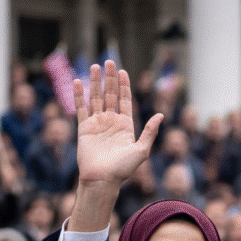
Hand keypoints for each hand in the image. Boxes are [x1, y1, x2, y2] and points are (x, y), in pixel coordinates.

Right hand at [74, 61, 161, 187]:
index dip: (124, 85)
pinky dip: (79, 95)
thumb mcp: (141, 150)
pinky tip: (78, 82)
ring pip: (96, 97)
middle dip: (110, 78)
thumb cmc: (123, 168)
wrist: (102, 179)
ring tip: (95, 66)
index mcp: (126, 125)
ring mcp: (97, 123)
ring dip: (95, 82)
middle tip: (109, 61)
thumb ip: (150, 132)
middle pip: (110, 94)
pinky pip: (80, 108)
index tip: (122, 71)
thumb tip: (161, 115)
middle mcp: (111, 122)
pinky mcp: (84, 128)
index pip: (125, 100)